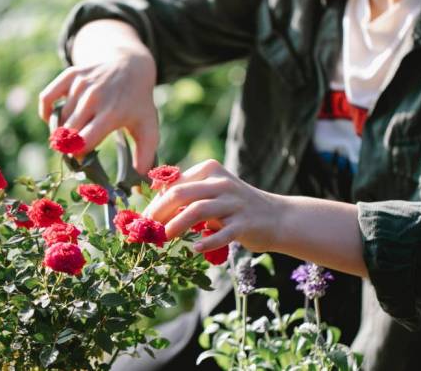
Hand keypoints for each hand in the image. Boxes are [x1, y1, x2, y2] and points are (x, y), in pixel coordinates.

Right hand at [38, 20, 158, 173]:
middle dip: (68, 146)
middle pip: (68, 133)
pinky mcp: (71, 75)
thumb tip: (139, 184)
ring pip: (59, 119)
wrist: (131, 66)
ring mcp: (81, 85)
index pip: (83, 142)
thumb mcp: (148, 128)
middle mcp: (95, 98)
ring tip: (71, 136)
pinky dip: (47, 112)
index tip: (82, 160)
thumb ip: (145, 156)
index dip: (78, 155)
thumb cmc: (138, 103)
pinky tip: (55, 120)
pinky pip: (47, 98)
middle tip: (75, 150)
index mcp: (113, 113)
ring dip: (60, 131)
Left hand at [143, 159, 282, 253]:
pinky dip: (207, 242)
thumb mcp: (213, 194)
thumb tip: (153, 211)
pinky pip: (222, 233)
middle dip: (160, 212)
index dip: (156, 202)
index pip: (175, 184)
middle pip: (181, 193)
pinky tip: (195, 249)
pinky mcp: (245, 223)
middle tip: (147, 230)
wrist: (277, 217)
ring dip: (176, 225)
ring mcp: (234, 202)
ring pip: (198, 210)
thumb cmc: (236, 208)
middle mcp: (222, 183)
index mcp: (210, 170)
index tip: (143, 220)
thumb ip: (189, 196)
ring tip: (163, 238)